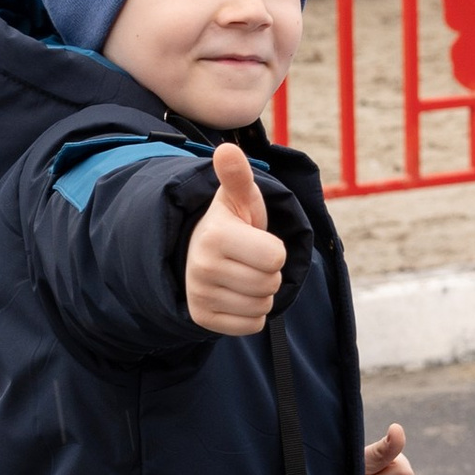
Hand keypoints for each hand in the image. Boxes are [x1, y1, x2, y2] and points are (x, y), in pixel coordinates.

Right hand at [184, 138, 286, 337]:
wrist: (198, 250)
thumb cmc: (231, 222)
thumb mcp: (239, 197)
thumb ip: (238, 176)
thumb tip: (227, 149)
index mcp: (216, 236)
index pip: (275, 258)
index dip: (274, 250)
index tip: (256, 240)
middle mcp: (202, 268)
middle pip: (270, 284)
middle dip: (269, 272)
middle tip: (250, 259)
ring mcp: (199, 295)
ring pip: (262, 306)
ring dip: (261, 292)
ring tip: (243, 274)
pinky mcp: (202, 318)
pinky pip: (252, 325)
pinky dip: (252, 313)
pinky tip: (236, 294)